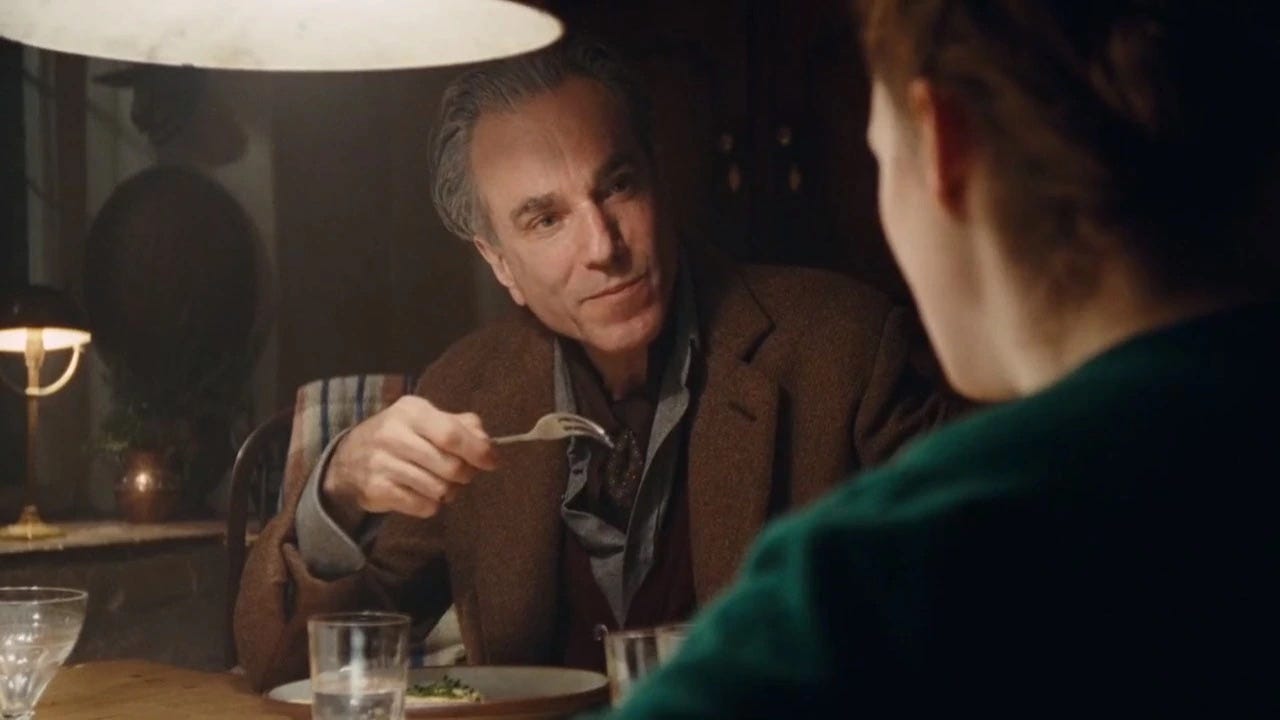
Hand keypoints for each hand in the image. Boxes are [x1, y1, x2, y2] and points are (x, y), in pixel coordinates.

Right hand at [322, 396, 497, 523]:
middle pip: (450, 466)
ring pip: (439, 489)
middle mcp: (393, 434)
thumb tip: (488, 445)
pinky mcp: (377, 490)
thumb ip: (462, 426)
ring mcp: (382, 464)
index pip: (451, 434)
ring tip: (440, 483)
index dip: (478, 451)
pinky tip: (422, 493)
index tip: (493, 461)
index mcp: (411, 411)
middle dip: (465, 474)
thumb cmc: (401, 436)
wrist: (348, 459)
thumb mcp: (427, 420)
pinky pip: (424, 506)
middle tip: (462, 473)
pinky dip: (431, 505)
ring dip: (448, 491)